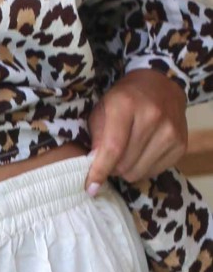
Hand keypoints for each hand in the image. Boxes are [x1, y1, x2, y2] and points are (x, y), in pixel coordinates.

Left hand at [85, 69, 187, 195]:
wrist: (161, 85)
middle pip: (125, 164)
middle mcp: (152, 117)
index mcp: (126, 105)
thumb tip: (94, 166)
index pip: (113, 148)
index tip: (90, 187)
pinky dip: (142, 168)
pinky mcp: (181, 144)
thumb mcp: (102, 110)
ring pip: (138, 172)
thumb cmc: (124, 99)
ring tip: (125, 154)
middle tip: (109, 159)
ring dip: (126, 170)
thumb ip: (96, 137)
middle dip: (111, 168)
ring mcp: (170, 131)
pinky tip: (141, 153)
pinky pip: (154, 172)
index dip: (99, 171)